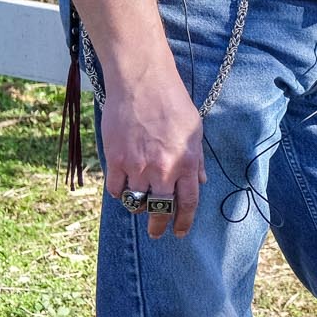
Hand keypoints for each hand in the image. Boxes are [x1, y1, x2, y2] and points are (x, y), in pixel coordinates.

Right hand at [101, 67, 204, 237]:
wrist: (143, 83)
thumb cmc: (172, 103)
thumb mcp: (195, 130)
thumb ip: (196, 159)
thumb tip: (201, 180)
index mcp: (186, 162)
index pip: (188, 203)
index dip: (184, 221)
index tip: (180, 232)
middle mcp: (163, 169)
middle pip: (160, 211)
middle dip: (159, 226)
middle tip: (156, 233)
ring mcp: (138, 167)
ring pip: (136, 203)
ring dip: (138, 208)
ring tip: (140, 206)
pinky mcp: (116, 160)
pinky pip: (116, 190)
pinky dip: (120, 193)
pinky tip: (123, 188)